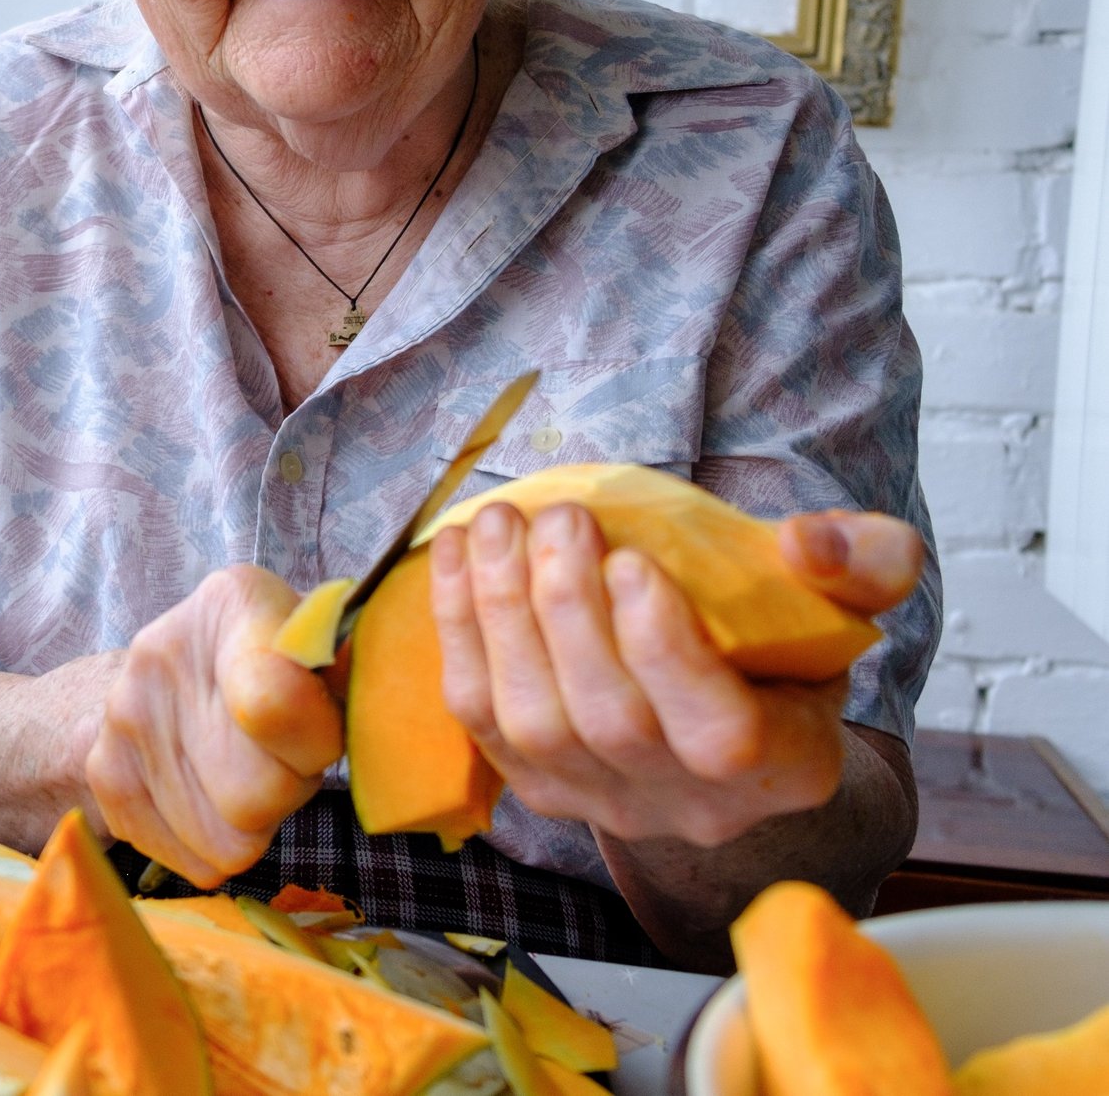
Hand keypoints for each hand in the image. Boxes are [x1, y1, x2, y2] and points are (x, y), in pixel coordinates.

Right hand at [83, 564, 343, 885]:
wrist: (163, 673)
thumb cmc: (276, 661)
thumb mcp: (322, 646)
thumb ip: (353, 669)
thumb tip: (401, 705)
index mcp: (234, 603)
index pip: (274, 704)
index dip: (315, 743)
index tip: (322, 736)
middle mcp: (162, 651)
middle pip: (254, 795)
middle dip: (287, 791)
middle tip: (285, 762)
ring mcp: (123, 716)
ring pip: (227, 842)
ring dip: (254, 825)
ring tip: (249, 775)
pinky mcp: (104, 774)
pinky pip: (193, 862)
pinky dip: (215, 847)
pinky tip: (214, 798)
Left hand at [430, 503, 922, 847]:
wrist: (726, 704)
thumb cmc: (790, 638)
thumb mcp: (857, 594)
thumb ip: (864, 560)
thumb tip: (807, 542)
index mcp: (787, 767)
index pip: (719, 735)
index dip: (664, 651)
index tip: (633, 560)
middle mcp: (690, 808)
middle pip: (609, 723)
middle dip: (569, 610)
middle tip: (560, 516)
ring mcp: (602, 803)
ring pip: (532, 725)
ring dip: (501, 613)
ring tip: (501, 524)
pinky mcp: (534, 784)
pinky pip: (477, 717)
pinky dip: (458, 629)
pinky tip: (459, 554)